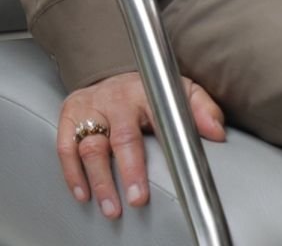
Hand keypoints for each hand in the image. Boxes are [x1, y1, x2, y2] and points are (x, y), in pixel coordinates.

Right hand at [55, 71, 226, 219]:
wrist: (113, 74)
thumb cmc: (150, 91)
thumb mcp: (182, 90)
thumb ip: (201, 109)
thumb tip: (216, 132)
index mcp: (142, 94)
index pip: (148, 126)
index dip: (145, 161)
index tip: (146, 190)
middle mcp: (112, 99)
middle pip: (117, 139)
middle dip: (124, 174)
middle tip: (133, 201)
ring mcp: (88, 107)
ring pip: (89, 146)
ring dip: (98, 180)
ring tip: (109, 207)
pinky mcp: (69, 114)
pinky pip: (65, 145)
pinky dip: (72, 171)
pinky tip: (83, 193)